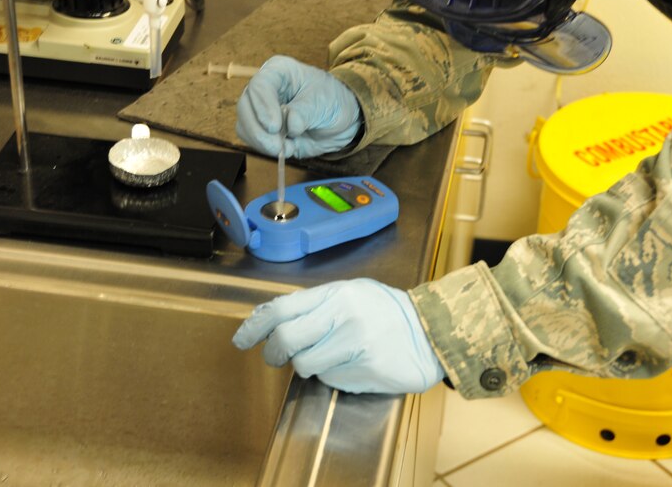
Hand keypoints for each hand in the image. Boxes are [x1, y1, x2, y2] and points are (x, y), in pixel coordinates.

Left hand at [232, 279, 445, 393]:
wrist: (430, 332)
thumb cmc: (387, 313)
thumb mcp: (351, 294)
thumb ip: (314, 305)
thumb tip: (271, 318)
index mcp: (336, 292)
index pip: (282, 307)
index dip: (255, 325)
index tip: (241, 339)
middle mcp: (343, 314)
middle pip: (286, 338)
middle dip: (273, 352)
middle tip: (275, 356)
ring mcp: (354, 341)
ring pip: (305, 364)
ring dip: (308, 365)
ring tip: (328, 357)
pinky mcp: (364, 367)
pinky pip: (330, 378)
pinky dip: (332, 375)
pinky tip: (351, 365)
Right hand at [235, 56, 361, 157]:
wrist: (340, 121)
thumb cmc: (331, 101)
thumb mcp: (323, 102)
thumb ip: (305, 112)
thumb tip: (290, 125)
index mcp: (278, 72)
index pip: (260, 85)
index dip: (263, 106)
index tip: (274, 126)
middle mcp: (264, 90)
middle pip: (244, 106)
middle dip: (258, 130)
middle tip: (277, 145)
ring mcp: (260, 111)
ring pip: (244, 126)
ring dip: (263, 142)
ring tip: (289, 147)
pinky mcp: (263, 131)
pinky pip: (253, 141)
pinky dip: (267, 149)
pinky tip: (289, 147)